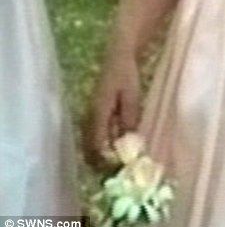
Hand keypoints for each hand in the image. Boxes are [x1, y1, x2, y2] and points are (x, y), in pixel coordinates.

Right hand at [84, 50, 140, 169]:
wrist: (119, 55)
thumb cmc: (127, 73)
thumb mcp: (132, 94)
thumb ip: (129, 115)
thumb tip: (128, 139)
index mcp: (98, 112)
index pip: (95, 143)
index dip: (103, 158)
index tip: (115, 168)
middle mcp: (90, 116)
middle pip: (89, 146)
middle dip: (100, 160)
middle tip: (115, 171)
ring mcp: (91, 114)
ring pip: (91, 141)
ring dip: (100, 153)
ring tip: (115, 164)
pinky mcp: (96, 112)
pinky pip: (96, 134)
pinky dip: (102, 144)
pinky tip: (114, 148)